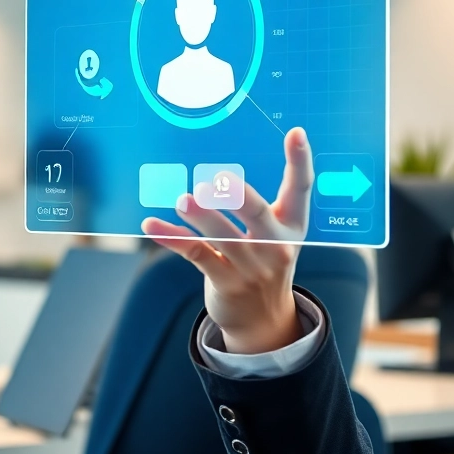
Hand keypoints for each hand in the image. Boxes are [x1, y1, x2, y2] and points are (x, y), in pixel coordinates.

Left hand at [142, 127, 313, 354]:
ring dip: (201, 217)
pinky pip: (195, 253)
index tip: (296, 133)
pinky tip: (151, 225)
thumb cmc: (264, 263)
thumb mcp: (275, 236)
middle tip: (218, 181)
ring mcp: (250, 267)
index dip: (300, 161)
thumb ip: (258, 206)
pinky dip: (171, 238)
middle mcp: (276, 246)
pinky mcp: (224, 281)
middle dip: (239, 197)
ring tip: (183, 199)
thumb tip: (222, 168)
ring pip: (223, 236)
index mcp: (292, 227)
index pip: (301, 190)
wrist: (263, 320)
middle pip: (259, 215)